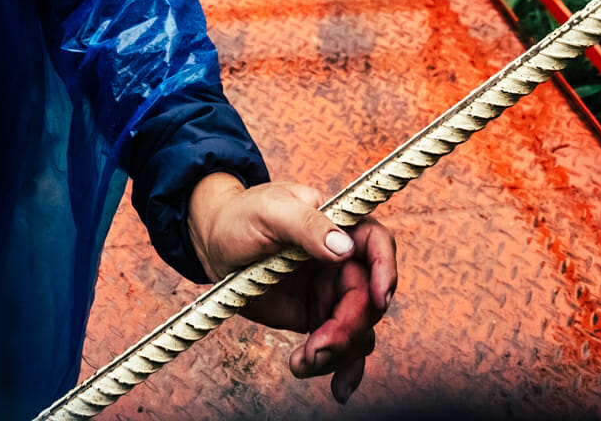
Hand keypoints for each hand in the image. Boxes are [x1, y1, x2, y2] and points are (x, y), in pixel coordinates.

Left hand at [185, 174, 396, 404]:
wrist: (215, 243)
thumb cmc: (241, 215)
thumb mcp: (270, 211)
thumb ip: (306, 225)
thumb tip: (343, 248)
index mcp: (337, 225)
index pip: (376, 244)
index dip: (386, 269)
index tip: (379, 298)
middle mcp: (341, 261)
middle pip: (368, 299)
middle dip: (348, 329)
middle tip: (318, 348)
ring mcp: (330, 292)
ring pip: (358, 329)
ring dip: (338, 353)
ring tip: (302, 362)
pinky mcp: (315, 317)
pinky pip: (340, 346)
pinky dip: (343, 368)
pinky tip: (339, 388)